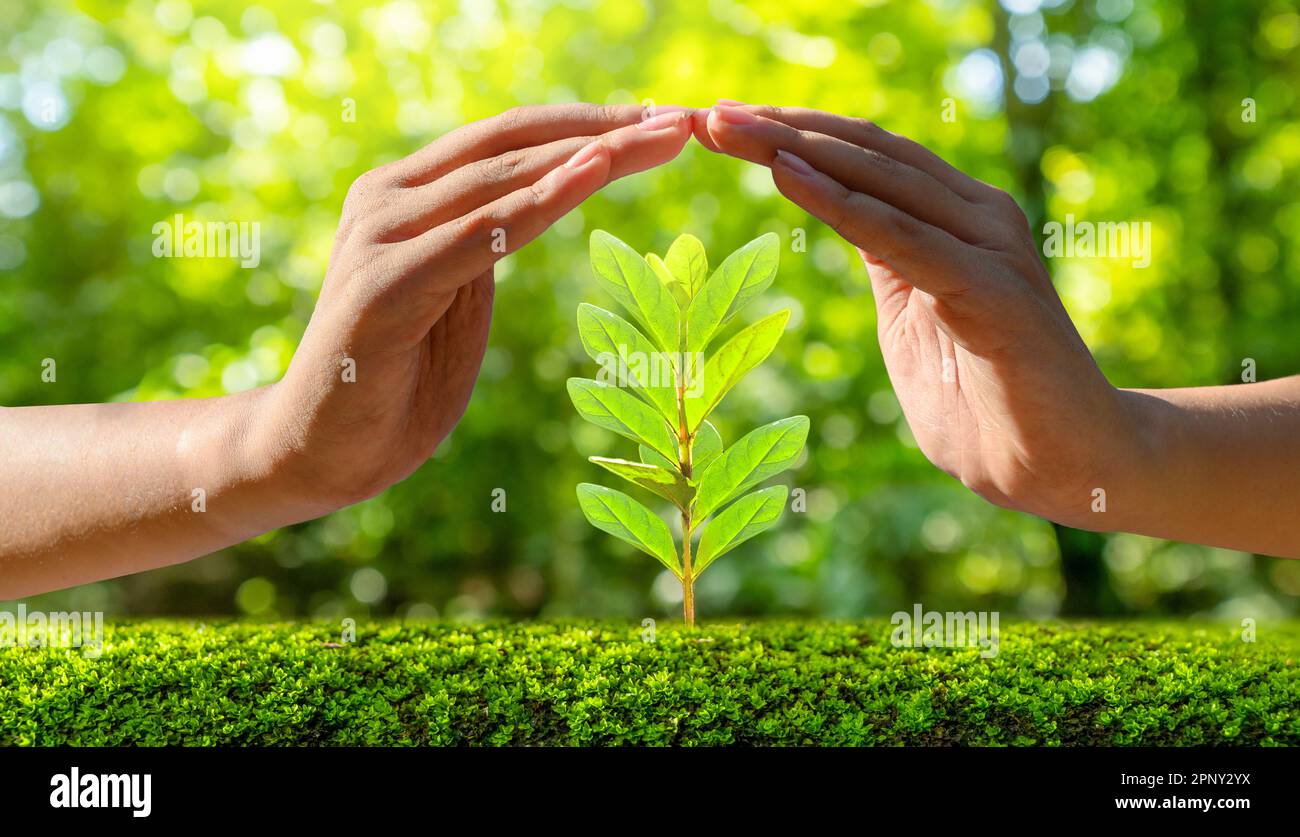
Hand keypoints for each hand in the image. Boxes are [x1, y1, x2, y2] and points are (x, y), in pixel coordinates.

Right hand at [257, 104, 694, 514]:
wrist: (318, 451)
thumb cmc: (397, 377)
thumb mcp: (456, 295)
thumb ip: (486, 242)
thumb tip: (544, 199)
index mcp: (406, 194)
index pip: (509, 140)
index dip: (588, 122)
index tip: (662, 120)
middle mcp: (387, 198)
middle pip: (513, 143)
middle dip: (606, 127)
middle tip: (684, 120)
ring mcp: (380, 237)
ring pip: (503, 179)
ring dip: (591, 152)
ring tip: (661, 134)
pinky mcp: (383, 287)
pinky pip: (479, 235)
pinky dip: (542, 202)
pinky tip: (595, 172)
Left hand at [695, 104, 1141, 525]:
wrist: (1067, 466)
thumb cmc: (986, 403)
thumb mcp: (913, 321)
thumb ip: (888, 265)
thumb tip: (848, 222)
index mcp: (955, 220)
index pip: (865, 157)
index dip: (794, 134)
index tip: (723, 125)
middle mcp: (975, 216)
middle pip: (864, 152)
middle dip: (781, 129)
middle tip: (708, 113)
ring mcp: (988, 246)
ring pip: (877, 179)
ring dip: (796, 149)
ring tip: (730, 129)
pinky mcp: (991, 290)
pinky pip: (898, 237)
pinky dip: (838, 203)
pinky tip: (784, 174)